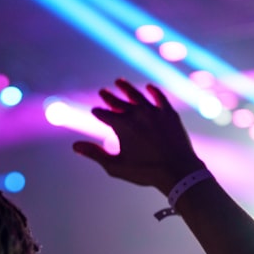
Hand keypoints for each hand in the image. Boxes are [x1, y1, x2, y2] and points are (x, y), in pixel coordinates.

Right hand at [73, 79, 203, 193]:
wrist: (178, 171)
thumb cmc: (145, 171)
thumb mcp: (116, 166)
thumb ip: (95, 154)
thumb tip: (75, 146)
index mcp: (121, 125)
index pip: (104, 114)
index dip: (98, 113)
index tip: (95, 111)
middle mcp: (136, 114)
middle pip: (118, 102)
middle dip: (108, 97)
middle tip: (102, 91)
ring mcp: (154, 111)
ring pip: (137, 95)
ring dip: (126, 88)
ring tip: (119, 82)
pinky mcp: (169, 113)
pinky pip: (159, 97)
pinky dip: (153, 92)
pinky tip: (149, 88)